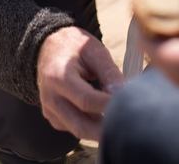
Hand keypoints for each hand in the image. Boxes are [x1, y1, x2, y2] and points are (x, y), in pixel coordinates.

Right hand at [36, 25, 125, 140]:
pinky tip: (101, 113)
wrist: (49, 48)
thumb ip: (109, 72)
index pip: (86, 101)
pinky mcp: (53, 118)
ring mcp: (49, 110)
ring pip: (79, 131)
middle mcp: (50, 98)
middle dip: (107, 129)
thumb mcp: (94, 51)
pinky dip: (91, 125)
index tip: (129, 106)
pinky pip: (74, 129)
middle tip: (129, 125)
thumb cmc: (76, 47)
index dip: (109, 106)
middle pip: (82, 126)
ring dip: (100, 129)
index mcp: (58, 77)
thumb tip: (124, 93)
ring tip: (118, 118)